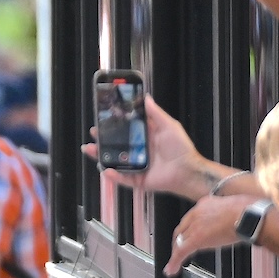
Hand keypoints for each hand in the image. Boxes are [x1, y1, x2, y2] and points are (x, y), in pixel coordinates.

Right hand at [84, 95, 211, 198]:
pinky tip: (106, 170)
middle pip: (115, 146)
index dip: (113, 126)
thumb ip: (156, 114)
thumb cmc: (181, 148)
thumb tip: (146, 97)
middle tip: (93, 134)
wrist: (187, 171)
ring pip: (114, 162)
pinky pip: (122, 178)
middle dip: (102, 140)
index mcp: (145, 139)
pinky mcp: (137, 180)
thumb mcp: (169, 126)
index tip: (103, 119)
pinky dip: (113, 176)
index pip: (125, 131)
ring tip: (91, 149)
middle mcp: (138, 152)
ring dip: (101, 156)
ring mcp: (136, 167)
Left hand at [164, 193, 249, 274]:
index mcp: (206, 204)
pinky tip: (172, 270)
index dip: (188, 229)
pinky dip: (174, 262)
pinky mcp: (196, 239)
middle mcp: (197, 213)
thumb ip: (229, 214)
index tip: (189, 235)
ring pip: (179, 241)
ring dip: (176, 253)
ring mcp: (195, 226)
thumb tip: (235, 221)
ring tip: (174, 263)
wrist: (251, 215)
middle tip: (178, 251)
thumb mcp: (236, 208)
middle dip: (178, 241)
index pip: (191, 218)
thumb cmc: (251, 211)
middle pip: (182, 230)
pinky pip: (181, 252)